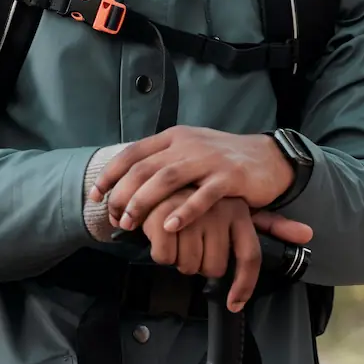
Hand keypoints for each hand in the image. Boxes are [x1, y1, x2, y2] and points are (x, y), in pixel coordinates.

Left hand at [89, 125, 295, 233]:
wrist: (268, 157)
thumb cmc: (223, 159)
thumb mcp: (189, 151)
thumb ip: (164, 162)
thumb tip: (129, 182)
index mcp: (174, 137)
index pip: (133, 152)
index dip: (111, 174)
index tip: (95, 195)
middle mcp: (187, 144)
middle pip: (145, 168)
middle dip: (123, 194)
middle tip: (113, 218)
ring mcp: (208, 159)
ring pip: (167, 178)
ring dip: (144, 202)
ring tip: (130, 224)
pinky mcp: (229, 176)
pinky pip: (203, 195)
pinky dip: (184, 211)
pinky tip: (170, 226)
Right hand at [140, 191, 312, 311]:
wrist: (155, 179)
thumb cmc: (198, 200)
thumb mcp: (238, 208)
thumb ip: (272, 224)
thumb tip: (309, 233)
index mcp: (238, 209)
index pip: (249, 257)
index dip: (243, 286)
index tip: (234, 304)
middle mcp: (218, 209)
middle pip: (215, 268)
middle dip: (200, 265)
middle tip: (192, 245)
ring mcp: (190, 212)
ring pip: (190, 265)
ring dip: (181, 259)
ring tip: (177, 238)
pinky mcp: (164, 216)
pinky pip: (167, 258)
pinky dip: (162, 254)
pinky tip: (160, 236)